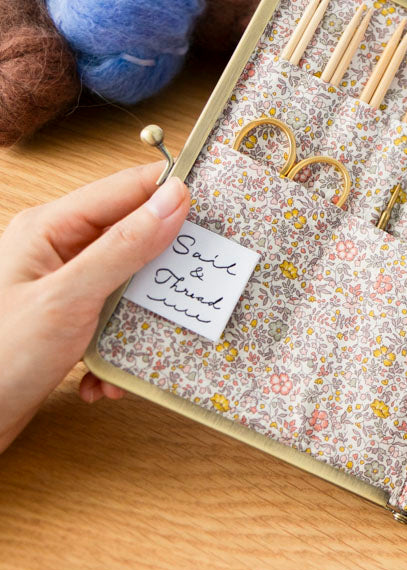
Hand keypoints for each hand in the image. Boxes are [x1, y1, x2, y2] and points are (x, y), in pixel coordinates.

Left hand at [0, 164, 188, 451]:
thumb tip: (174, 199)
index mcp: (51, 228)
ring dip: (143, 318)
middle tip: (199, 279)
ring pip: (131, 285)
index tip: (222, 205)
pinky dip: (122, 350)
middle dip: (165, 266)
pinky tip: (108, 379)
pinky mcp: (70, 322)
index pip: (127, 189)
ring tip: (146, 342)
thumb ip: (124, 246)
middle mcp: (58, 250)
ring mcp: (65, 287)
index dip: (173, 191)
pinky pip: (116, 321)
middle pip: (134, 237)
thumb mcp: (70, 298)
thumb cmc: (1, 358)